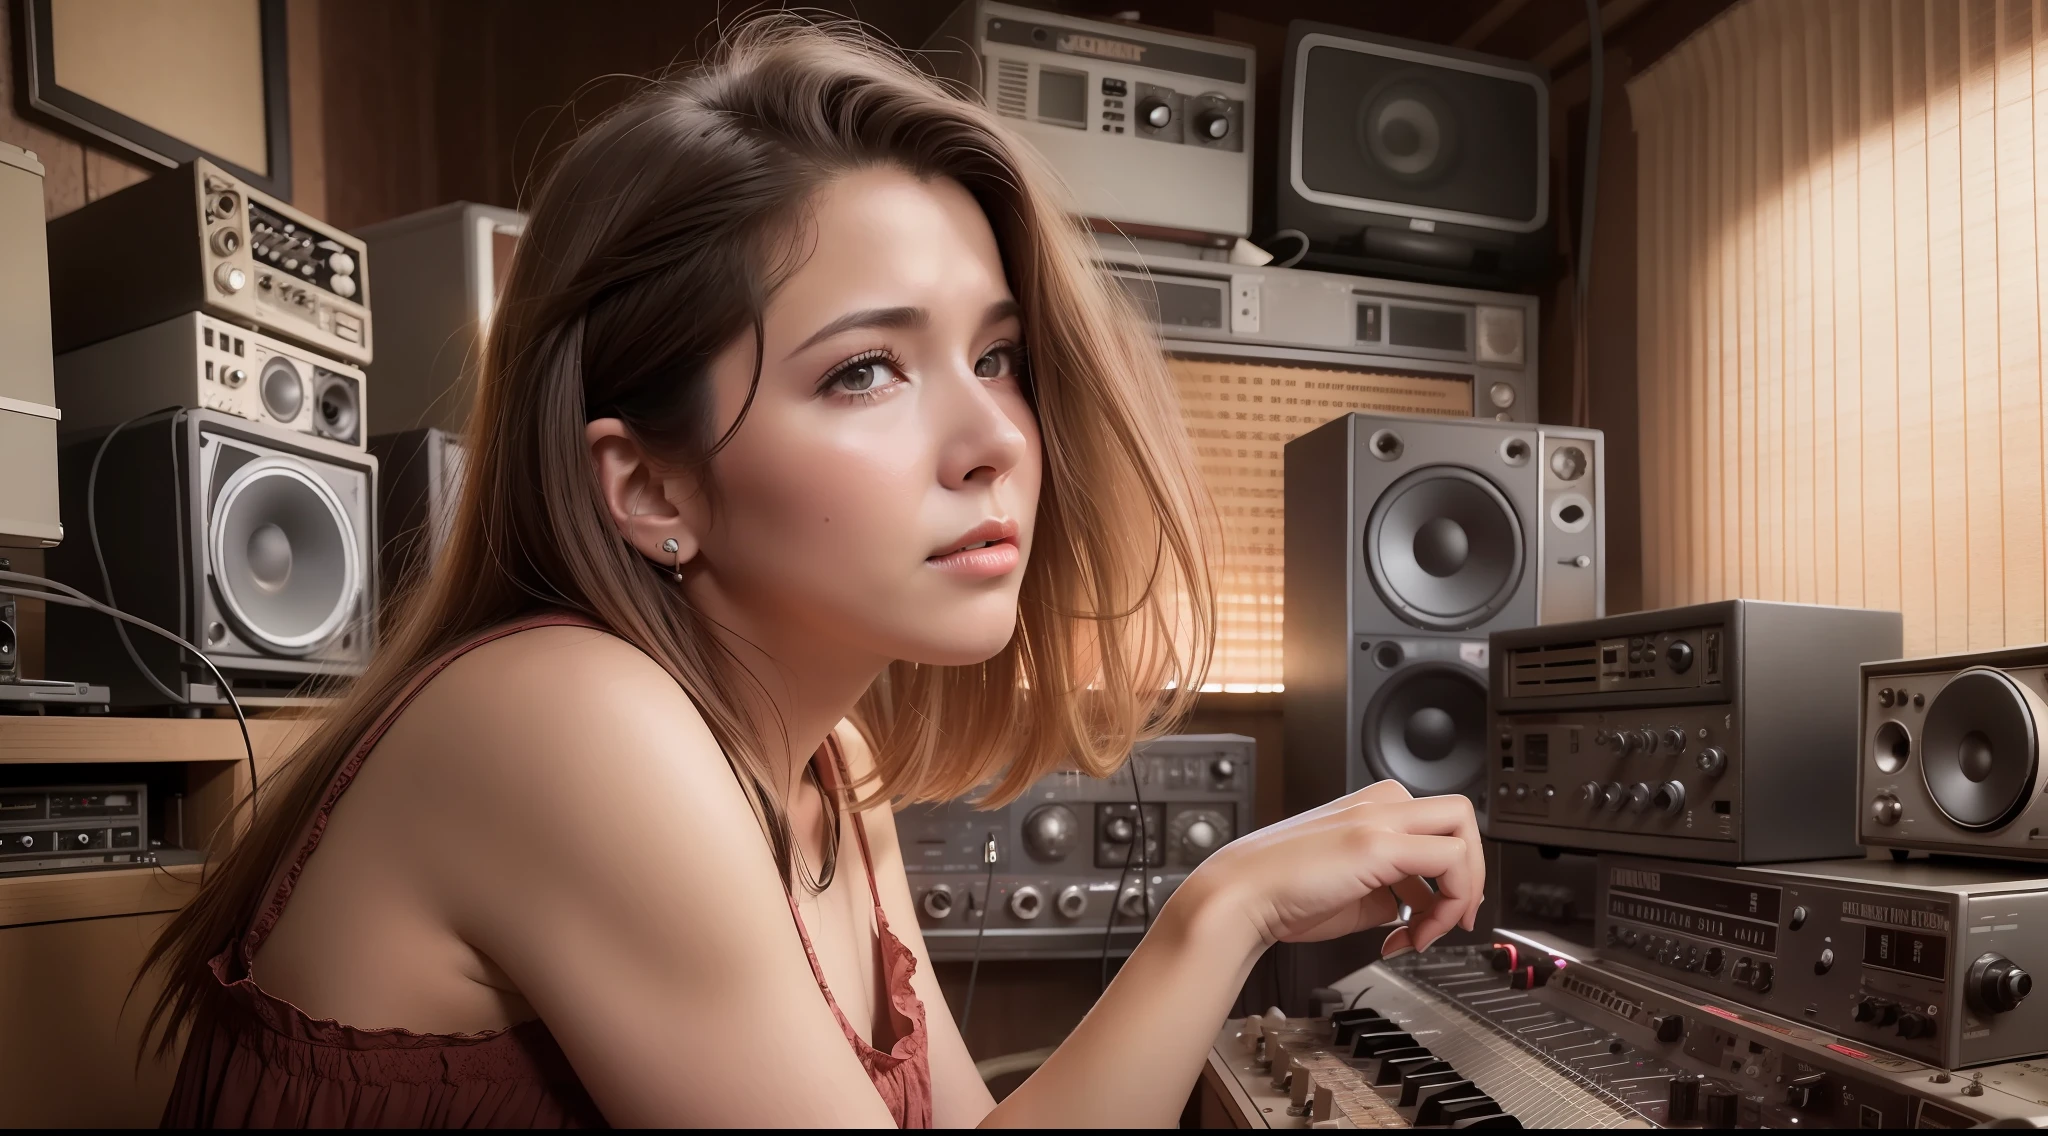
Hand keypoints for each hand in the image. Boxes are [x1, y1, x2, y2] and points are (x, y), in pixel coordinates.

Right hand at [1180, 780, 1482, 957]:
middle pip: (1462, 817)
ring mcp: (1379, 818)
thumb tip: (1420, 907)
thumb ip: (1391, 890)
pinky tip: (1409, 937)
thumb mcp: (1352, 891)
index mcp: (1370, 808)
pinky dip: (1446, 907)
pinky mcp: (1378, 841)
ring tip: (1424, 934)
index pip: (1439, 828)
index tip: (1435, 917)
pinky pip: (1450, 860)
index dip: (1450, 876)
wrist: (1242, 897)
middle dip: (1471, 876)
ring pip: (1464, 832)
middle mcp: (1379, 804)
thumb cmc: (1283, 896)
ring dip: (1461, 894)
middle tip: (1456, 919)